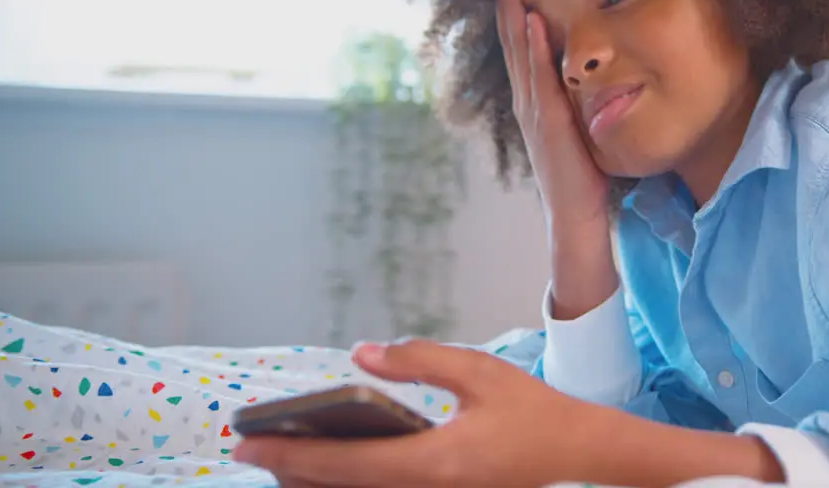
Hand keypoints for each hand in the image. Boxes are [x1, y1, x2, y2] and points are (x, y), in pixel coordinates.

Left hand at [234, 341, 785, 487]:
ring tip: (280, 456)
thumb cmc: (534, 412)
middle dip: (291, 469)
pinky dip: (350, 482)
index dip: (293, 452)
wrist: (579, 457)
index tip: (250, 439)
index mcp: (434, 463)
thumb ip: (420, 361)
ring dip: (317, 479)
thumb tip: (363, 353)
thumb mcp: (480, 373)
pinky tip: (334, 466)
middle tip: (248, 447)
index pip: (347, 461)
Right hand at [496, 0, 609, 232]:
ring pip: (522, 57)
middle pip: (514, 48)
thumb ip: (576, 107)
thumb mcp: (578, 132)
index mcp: (535, 106)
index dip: (515, 21)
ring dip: (515, 20)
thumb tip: (590, 82)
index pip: (522, 54)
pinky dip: (536, 49)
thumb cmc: (581, 178)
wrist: (575, 216)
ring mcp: (536, 114)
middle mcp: (528, 105)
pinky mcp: (550, 124)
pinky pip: (541, 79)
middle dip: (507, 11)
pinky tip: (535, 23)